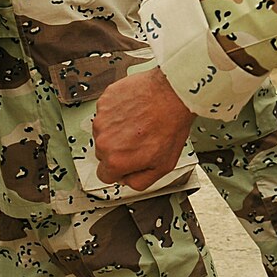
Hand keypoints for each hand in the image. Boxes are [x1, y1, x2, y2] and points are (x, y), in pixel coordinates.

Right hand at [92, 67, 195, 191]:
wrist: (174, 94)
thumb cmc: (171, 125)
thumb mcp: (163, 166)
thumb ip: (140, 181)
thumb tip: (128, 181)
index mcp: (116, 160)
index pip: (104, 175)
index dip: (119, 170)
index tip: (127, 162)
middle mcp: (104, 140)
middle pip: (104, 153)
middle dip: (119, 149)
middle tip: (139, 139)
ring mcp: (102, 118)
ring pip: (104, 132)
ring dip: (117, 130)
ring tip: (139, 122)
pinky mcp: (105, 100)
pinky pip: (106, 112)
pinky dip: (117, 112)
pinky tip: (135, 110)